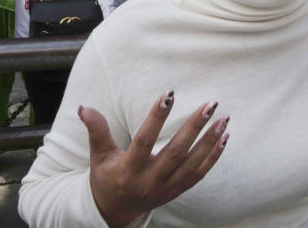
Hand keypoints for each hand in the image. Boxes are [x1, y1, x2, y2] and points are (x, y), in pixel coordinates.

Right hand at [81, 93, 228, 227]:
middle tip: (210, 105)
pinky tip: (224, 137)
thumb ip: (96, 131)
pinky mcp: (177, 192)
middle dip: (194, 128)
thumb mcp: (99, 156)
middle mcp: (149, 182)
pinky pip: (199, 174)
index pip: (144, 141)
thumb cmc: (106, 178)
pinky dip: (213, 156)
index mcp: (128, 171)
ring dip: (210, 141)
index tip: (169, 94)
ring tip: (223, 119)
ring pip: (192, 164)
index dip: (156, 118)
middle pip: (176, 152)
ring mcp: (165, 189)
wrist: (115, 211)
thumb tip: (84, 107)